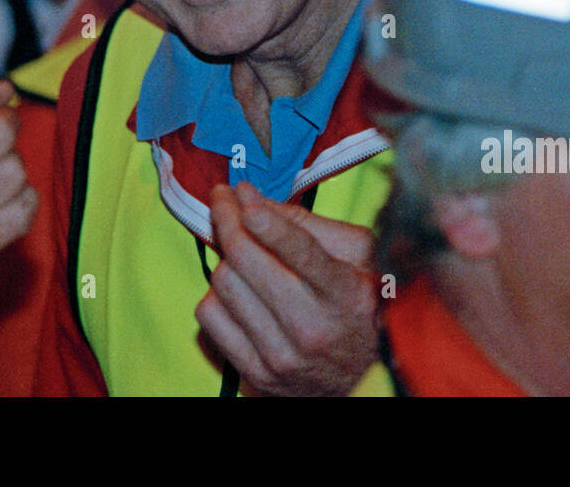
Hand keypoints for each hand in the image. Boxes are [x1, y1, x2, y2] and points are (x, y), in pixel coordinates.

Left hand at [195, 181, 379, 395]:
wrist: (360, 378)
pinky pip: (208, 316)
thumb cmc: (358, 302)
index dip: (268, 220)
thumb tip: (251, 198)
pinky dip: (216, 294)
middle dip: (227, 217)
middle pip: (246, 259)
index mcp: (345, 293)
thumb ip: (307, 223)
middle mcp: (312, 327)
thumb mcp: (356, 255)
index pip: (301, 251)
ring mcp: (281, 355)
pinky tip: (236, 288)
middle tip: (223, 197)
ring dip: (226, 257)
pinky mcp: (255, 373)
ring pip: (223, 283)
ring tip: (240, 248)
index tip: (243, 192)